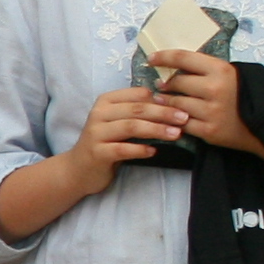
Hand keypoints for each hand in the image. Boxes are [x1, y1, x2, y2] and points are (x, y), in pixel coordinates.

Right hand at [68, 85, 189, 194]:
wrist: (79, 169)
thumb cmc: (105, 143)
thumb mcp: (118, 122)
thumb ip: (137, 112)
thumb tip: (168, 103)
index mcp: (106, 101)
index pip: (137, 94)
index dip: (161, 99)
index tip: (182, 105)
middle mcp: (99, 114)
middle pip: (137, 109)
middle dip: (163, 113)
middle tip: (184, 118)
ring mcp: (96, 133)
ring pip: (131, 127)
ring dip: (156, 130)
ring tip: (175, 134)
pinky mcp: (97, 153)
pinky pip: (122, 149)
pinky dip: (140, 150)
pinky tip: (153, 151)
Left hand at [152, 50, 263, 155]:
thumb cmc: (244, 95)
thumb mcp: (231, 74)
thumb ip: (206, 69)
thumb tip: (175, 64)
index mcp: (221, 70)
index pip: (183, 58)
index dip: (163, 57)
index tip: (151, 59)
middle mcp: (215, 89)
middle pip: (177, 82)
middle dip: (166, 83)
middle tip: (162, 85)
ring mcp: (211, 111)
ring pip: (175, 103)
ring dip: (167, 101)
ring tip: (164, 100)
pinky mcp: (209, 131)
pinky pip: (182, 123)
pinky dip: (176, 119)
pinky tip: (174, 116)